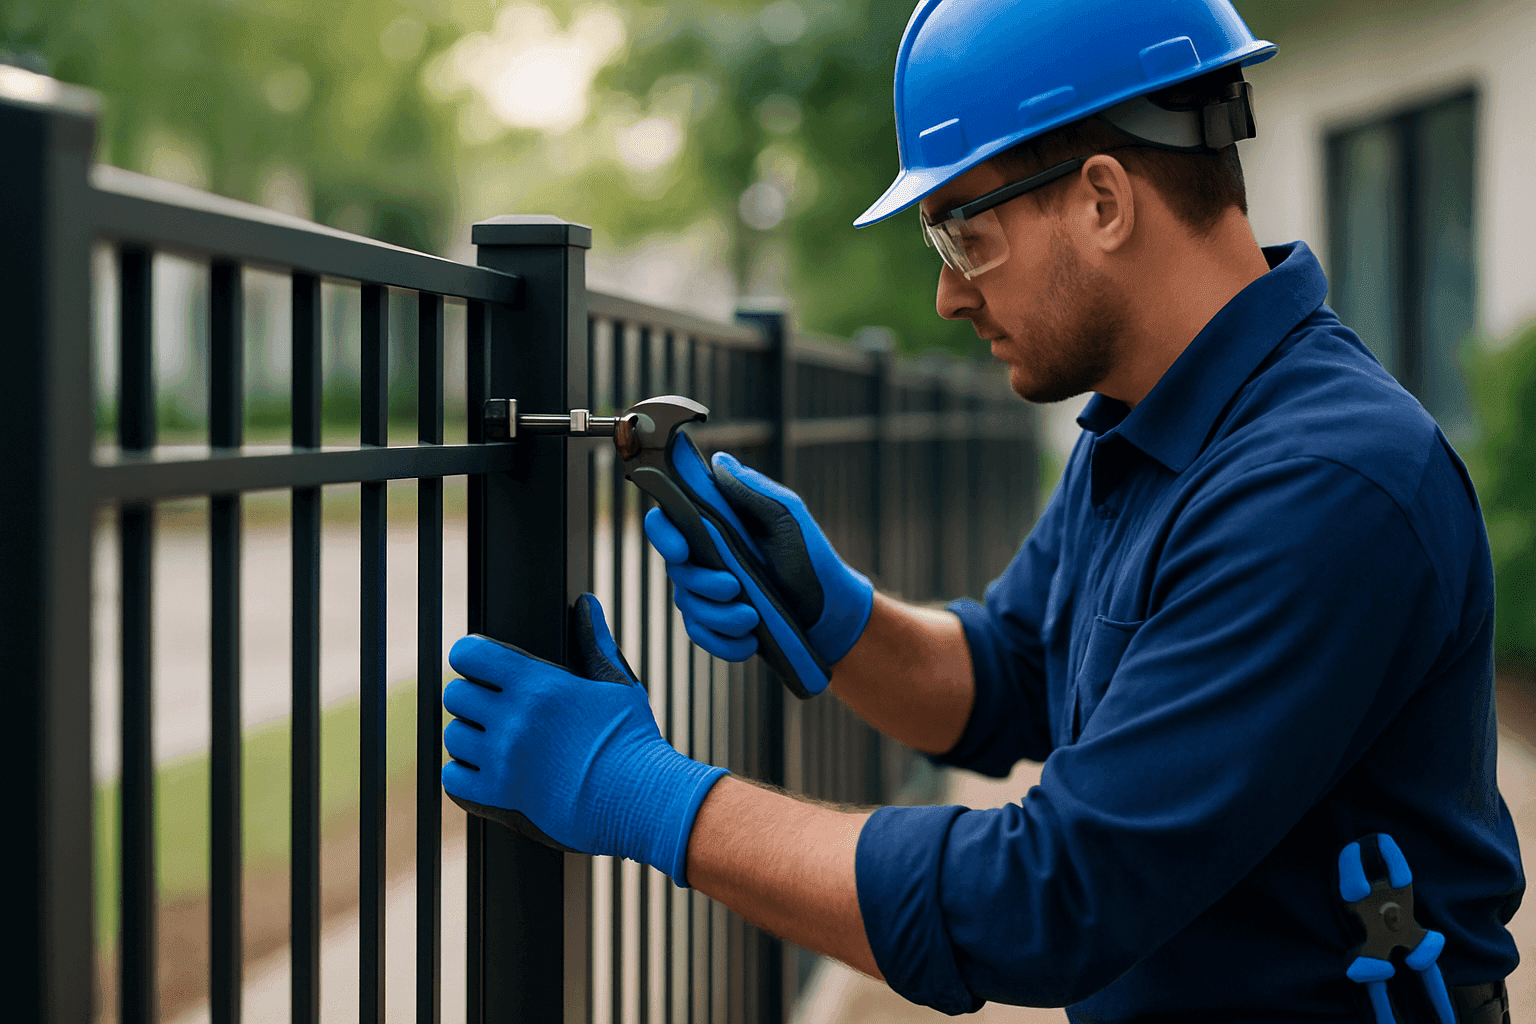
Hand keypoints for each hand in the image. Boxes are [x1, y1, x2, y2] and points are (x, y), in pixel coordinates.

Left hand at [440, 594, 727, 886]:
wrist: (640, 802)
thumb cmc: (632, 741)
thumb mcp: (618, 684)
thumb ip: (593, 641)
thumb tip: (586, 603)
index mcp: (539, 686)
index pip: (470, 654)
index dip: (472, 655)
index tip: (482, 664)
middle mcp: (513, 721)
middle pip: (456, 695)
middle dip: (473, 696)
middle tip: (496, 706)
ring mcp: (503, 762)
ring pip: (453, 736)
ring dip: (470, 735)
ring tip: (496, 740)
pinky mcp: (500, 798)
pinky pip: (453, 778)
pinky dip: (465, 773)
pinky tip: (489, 770)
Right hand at [644, 451, 873, 668]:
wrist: (831, 608)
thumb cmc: (810, 555)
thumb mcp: (787, 516)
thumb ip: (753, 490)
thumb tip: (720, 461)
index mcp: (714, 526)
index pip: (667, 521)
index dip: (662, 533)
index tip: (680, 548)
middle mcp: (704, 557)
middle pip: (677, 570)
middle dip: (702, 582)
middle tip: (734, 587)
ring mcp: (708, 592)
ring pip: (689, 606)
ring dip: (719, 616)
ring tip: (752, 618)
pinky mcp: (718, 624)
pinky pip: (702, 636)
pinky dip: (723, 642)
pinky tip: (749, 642)